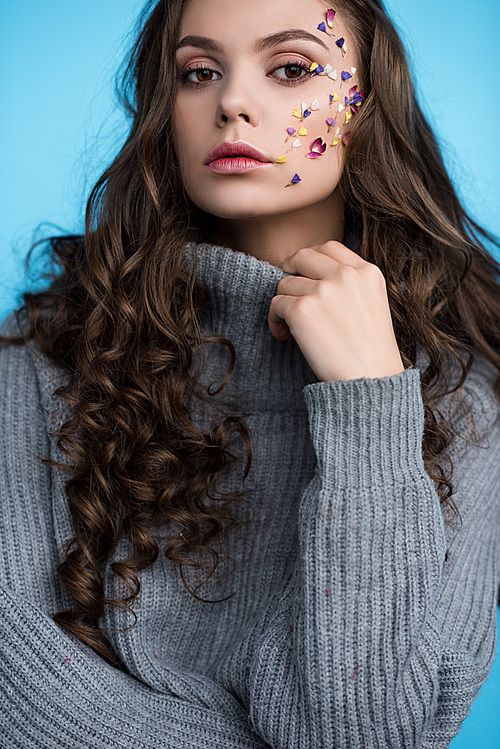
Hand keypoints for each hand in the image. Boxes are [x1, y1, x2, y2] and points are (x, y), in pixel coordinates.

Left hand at [268, 241, 404, 381]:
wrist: (370, 381)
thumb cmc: (370, 352)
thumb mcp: (373, 303)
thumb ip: (350, 283)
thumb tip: (310, 274)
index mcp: (367, 272)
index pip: (329, 247)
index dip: (310, 260)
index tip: (303, 275)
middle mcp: (345, 276)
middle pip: (302, 256)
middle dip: (290, 272)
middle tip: (289, 293)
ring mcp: (323, 290)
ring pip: (285, 283)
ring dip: (283, 304)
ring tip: (291, 327)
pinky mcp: (302, 309)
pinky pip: (275, 304)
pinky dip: (274, 320)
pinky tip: (284, 336)